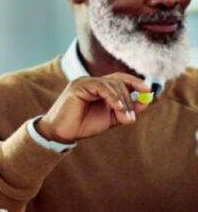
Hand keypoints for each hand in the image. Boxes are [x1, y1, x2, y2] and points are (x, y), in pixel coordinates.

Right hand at [35, 73, 150, 143]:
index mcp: (98, 87)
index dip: (135, 82)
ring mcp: (84, 82)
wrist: (62, 133)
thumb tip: (146, 101)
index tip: (149, 91)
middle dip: (130, 99)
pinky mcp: (78, 86)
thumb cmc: (82, 125)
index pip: (120, 79)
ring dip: (123, 101)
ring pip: (112, 84)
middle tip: (132, 117)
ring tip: (125, 118)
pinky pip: (101, 87)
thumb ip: (126, 110)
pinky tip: (117, 108)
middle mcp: (91, 81)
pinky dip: (112, 97)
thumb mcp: (110, 118)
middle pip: (119, 81)